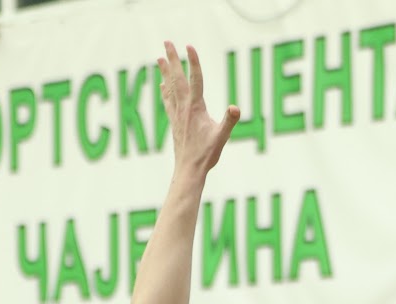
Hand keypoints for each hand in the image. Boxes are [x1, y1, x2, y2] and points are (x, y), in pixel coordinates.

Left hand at [156, 41, 239, 175]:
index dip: (193, 62)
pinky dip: (165, 90)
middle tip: (166, 42)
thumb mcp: (222, 137)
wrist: (188, 169)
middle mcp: (183, 107)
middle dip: (172, 59)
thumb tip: (236, 108)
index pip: (195, 79)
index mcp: (196, 108)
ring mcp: (177, 114)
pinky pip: (168, 101)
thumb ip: (229, 121)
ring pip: (170, 87)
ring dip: (165, 71)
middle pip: (177, 78)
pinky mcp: (174, 122)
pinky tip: (162, 85)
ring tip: (159, 58)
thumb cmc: (206, 154)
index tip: (189, 46)